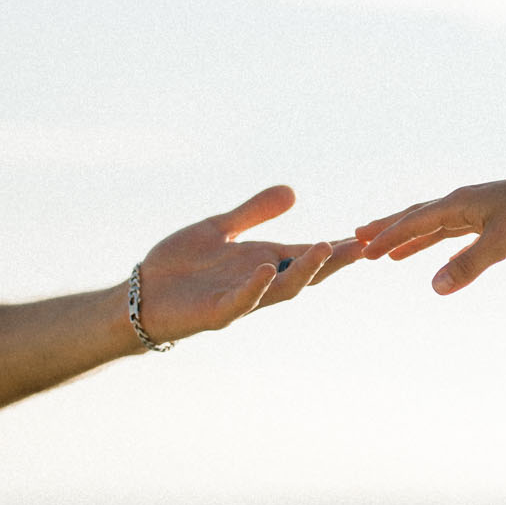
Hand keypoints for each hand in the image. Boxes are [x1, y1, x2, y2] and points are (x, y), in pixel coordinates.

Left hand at [136, 185, 359, 341]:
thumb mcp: (220, 229)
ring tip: (326, 249)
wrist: (139, 295)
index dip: (335, 247)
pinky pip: (240, 301)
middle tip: (364, 247)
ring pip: (282, 289)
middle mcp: (258, 283)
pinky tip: (266, 267)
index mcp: (262, 262)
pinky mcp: (215, 313)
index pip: (305, 254)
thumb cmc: (179, 266)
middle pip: (305, 274)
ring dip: (304, 271)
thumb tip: (293, 192)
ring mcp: (239, 300)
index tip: (366, 236)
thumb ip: (254, 213)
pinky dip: (255, 287)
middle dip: (333, 262)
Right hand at [356, 171, 505, 294]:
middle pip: (417, 217)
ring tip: (390, 252)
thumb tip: (434, 287)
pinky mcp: (495, 221)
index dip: (388, 236)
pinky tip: (439, 259)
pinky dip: (441, 246)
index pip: (415, 221)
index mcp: (460, 203)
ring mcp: (479, 211)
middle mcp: (464, 203)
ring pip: (436, 226)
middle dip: (389, 230)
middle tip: (359, 239)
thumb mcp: (501, 243)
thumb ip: (467, 265)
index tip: (363, 249)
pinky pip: (457, 235)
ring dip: (412, 239)